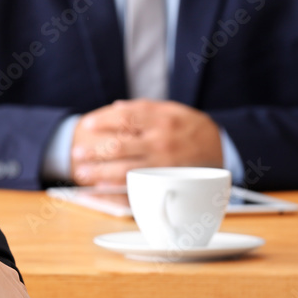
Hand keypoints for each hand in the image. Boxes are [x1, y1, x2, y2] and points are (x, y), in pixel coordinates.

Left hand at [71, 100, 222, 185]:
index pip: (126, 119)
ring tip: (82, 173)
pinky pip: (140, 187)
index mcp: (161, 120)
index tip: (87, 125)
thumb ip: (142, 109)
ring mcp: (165, 164)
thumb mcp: (169, 109)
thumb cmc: (188, 126)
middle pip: (121, 147)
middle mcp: (161, 143)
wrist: (221, 146)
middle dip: (95, 152)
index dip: (103, 122)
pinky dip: (118, 188)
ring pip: (126, 170)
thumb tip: (114, 109)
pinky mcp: (168, 181)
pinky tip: (103, 188)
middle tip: (76, 154)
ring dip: (100, 173)